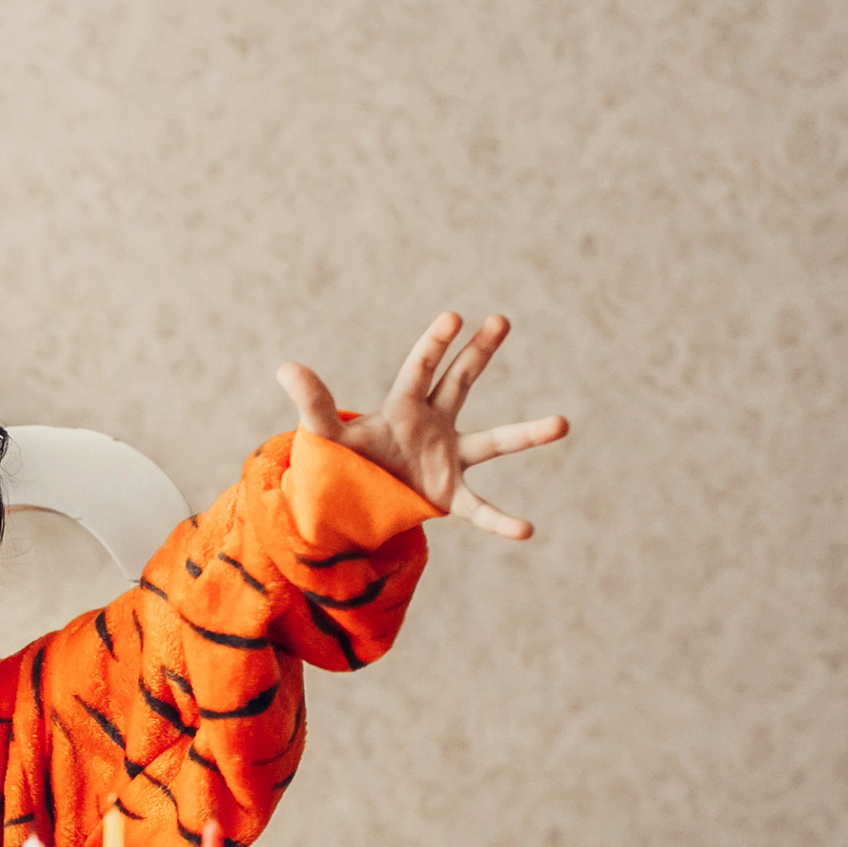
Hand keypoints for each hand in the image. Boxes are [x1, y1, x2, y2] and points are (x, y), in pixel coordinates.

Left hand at [276, 313, 568, 539]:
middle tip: (501, 319)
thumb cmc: (342, 461)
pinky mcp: (449, 494)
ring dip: (526, 434)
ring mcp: (446, 458)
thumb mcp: (324, 436)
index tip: (454, 317)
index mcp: (401, 407)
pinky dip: (500, 520)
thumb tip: (284, 366)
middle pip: (459, 382)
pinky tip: (526, 529)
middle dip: (478, 352)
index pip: (420, 369)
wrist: (351, 499)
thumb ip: (313, 404)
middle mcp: (432, 424)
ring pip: (492, 441)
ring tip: (563, 423)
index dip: (435, 345)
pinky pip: (479, 508)